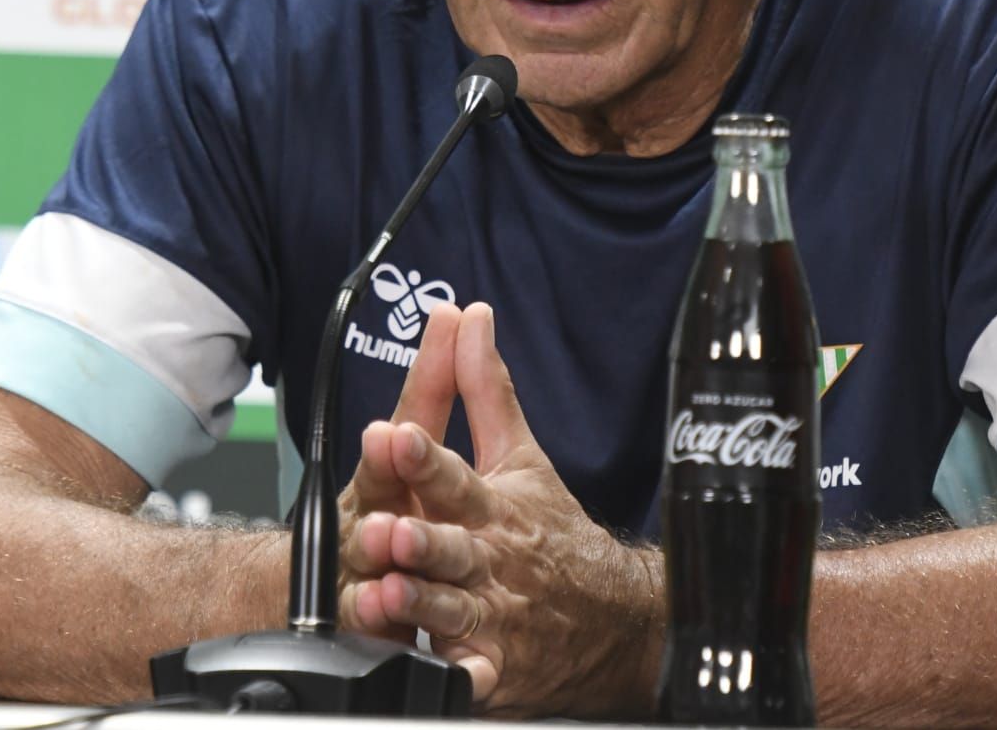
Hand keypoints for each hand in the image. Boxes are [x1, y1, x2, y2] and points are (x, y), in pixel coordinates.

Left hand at [343, 303, 663, 717]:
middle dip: (419, 538)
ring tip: (386, 594)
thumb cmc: (552, 531)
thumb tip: (469, 316)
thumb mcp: (521, 455)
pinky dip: (457, 680)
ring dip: (420, 604)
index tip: (392, 434)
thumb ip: (484, 388)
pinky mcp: (491, 668)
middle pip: (449, 547)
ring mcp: (491, 617)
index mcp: (491, 505)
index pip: (453, 473)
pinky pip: (472, 678)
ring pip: (450, 611)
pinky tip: (438, 676)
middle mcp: (488, 559)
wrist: (612, 617)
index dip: (422, 456)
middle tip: (384, 528)